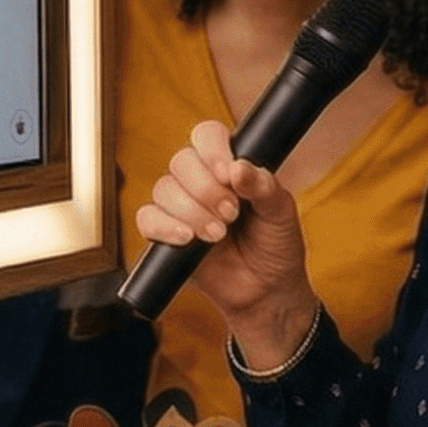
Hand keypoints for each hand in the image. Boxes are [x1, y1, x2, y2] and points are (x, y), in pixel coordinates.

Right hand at [135, 119, 318, 363]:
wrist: (267, 290)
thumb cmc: (275, 246)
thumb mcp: (280, 212)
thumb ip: (263, 186)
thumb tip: (238, 168)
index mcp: (227, 166)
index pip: (206, 135)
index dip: (213, 150)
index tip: (229, 174)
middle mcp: (199, 181)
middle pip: (182, 161)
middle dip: (206, 189)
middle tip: (232, 213)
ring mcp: (179, 207)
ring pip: (164, 189)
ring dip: (192, 212)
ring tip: (219, 235)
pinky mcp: (164, 234)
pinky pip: (147, 218)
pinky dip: (165, 226)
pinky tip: (187, 239)